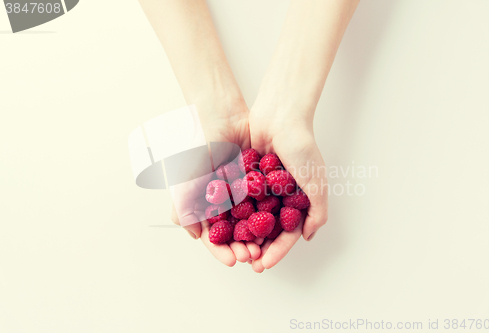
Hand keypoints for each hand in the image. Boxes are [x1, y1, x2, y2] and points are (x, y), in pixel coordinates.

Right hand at [170, 95, 261, 266]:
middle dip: (243, 247)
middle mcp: (224, 203)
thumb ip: (185, 207)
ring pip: (252, 222)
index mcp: (205, 206)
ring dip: (258, 236)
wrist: (221, 118)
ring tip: (265, 245)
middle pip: (235, 234)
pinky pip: (265, 203)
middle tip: (253, 255)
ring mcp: (242, 193)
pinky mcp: (258, 182)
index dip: (222, 251)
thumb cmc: (199, 147)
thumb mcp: (188, 179)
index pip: (213, 236)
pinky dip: (270, 215)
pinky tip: (277, 224)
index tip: (233, 260)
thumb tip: (195, 236)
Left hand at [248, 101, 328, 272]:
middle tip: (245, 261)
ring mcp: (262, 186)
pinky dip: (231, 211)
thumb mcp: (316, 180)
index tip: (265, 264)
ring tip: (232, 248)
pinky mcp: (246, 175)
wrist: (280, 114)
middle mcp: (279, 195)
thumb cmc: (301, 145)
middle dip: (257, 246)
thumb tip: (307, 237)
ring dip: (242, 234)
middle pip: (267, 229)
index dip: (277, 250)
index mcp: (298, 199)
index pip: (287, 232)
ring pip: (250, 217)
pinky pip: (238, 197)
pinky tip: (221, 225)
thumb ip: (317, 210)